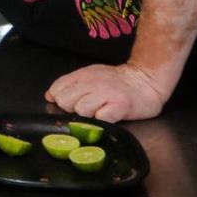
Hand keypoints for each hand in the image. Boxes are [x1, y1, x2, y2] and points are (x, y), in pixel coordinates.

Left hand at [44, 63, 168, 121]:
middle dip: (72, 109)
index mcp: (83, 75)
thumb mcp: (91, 75)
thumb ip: (70, 83)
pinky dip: (102, 121)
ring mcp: (106, 94)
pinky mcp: (120, 106)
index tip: (70, 103)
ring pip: (81, 110)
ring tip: (100, 110)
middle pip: (65, 101)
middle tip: (88, 107)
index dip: (60, 99)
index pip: (57, 89)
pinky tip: (109, 115)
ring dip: (88, 116)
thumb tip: (50, 95)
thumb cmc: (118, 81)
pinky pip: (101, 118)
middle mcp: (92, 83)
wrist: (147, 80)